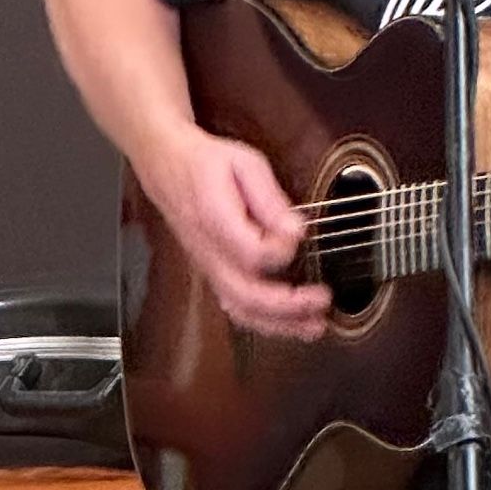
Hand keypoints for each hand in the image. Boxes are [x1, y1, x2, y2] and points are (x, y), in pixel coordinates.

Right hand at [138, 126, 331, 339]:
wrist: (166, 166)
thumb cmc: (206, 162)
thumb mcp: (245, 164)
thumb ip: (271, 200)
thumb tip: (295, 230)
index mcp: (215, 220)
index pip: (251, 254)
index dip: (281, 250)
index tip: (300, 233)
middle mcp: (208, 252)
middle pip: (246, 295)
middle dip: (289, 306)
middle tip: (323, 301)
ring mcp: (207, 267)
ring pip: (239, 309)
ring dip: (278, 324)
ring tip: (312, 327)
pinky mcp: (212, 272)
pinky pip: (234, 306)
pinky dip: (262, 321)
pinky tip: (287, 323)